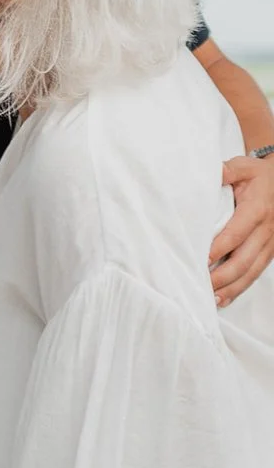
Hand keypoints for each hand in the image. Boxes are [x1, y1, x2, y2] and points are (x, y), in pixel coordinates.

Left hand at [210, 154, 273, 306]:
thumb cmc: (258, 175)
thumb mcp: (242, 167)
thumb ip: (225, 171)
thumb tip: (209, 173)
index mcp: (257, 209)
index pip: (236, 233)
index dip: (220, 248)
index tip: (202, 259)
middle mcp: (266, 230)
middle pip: (244, 259)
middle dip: (223, 275)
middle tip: (201, 285)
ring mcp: (270, 243)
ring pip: (251, 271)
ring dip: (231, 287)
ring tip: (211, 299)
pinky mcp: (270, 251)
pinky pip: (256, 272)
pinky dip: (240, 287)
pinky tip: (224, 298)